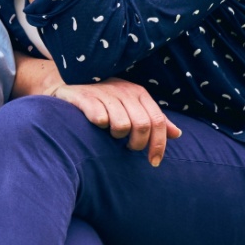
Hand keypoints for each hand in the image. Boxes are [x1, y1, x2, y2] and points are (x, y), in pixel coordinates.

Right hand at [51, 77, 182, 166]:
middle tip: (127, 148)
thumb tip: (177, 134)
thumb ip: (153, 118)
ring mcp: (104, 92)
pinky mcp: (84, 97)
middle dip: (137, 144)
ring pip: (122, 125)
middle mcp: (123, 90)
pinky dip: (99, 126)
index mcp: (138, 93)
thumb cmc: (103, 98)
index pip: (158, 121)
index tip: (154, 162)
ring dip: (116, 136)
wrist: (66, 83)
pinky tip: (95, 125)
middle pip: (142, 126)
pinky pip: (100, 119)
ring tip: (110, 133)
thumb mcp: (130, 105)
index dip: (158, 145)